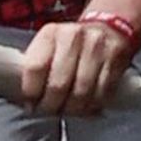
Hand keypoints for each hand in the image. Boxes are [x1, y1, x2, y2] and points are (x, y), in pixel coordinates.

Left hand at [19, 19, 134, 116]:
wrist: (109, 27)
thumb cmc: (71, 45)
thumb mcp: (50, 46)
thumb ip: (37, 68)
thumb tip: (25, 101)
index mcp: (50, 34)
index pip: (35, 68)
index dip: (31, 93)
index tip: (31, 106)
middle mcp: (73, 37)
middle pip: (58, 85)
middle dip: (51, 106)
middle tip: (49, 112)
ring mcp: (96, 48)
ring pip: (81, 92)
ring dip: (72, 110)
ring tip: (67, 112)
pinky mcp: (115, 60)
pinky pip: (102, 93)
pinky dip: (92, 106)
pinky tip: (86, 108)